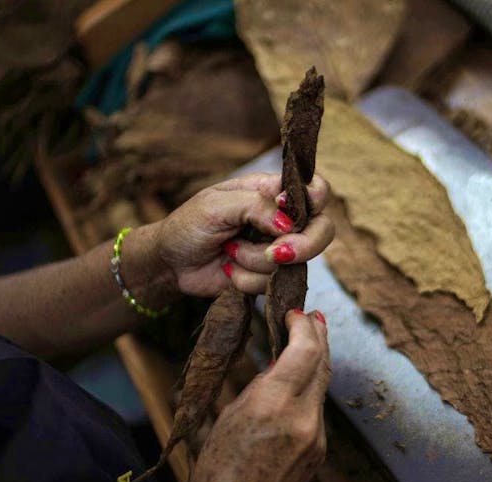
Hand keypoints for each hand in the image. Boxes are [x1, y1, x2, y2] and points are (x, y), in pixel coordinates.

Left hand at [154, 173, 332, 296]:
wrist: (170, 263)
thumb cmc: (188, 225)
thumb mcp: (216, 206)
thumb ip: (255, 206)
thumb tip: (288, 225)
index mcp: (271, 191)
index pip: (315, 190)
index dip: (314, 201)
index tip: (288, 212)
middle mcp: (281, 220)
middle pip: (321, 230)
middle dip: (302, 246)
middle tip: (274, 254)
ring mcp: (277, 249)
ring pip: (295, 262)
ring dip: (256, 261)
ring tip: (229, 251)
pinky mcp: (268, 276)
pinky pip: (275, 283)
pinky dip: (248, 279)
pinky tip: (229, 270)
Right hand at [172, 310, 330, 481]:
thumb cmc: (217, 471)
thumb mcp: (230, 417)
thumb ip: (260, 387)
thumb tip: (279, 363)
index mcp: (273, 405)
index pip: (306, 350)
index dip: (303, 326)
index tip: (294, 313)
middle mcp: (302, 418)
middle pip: (322, 363)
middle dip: (318, 335)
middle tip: (312, 315)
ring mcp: (316, 436)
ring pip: (322, 385)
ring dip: (317, 359)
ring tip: (310, 338)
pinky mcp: (319, 450)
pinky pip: (317, 410)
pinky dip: (310, 388)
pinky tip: (299, 382)